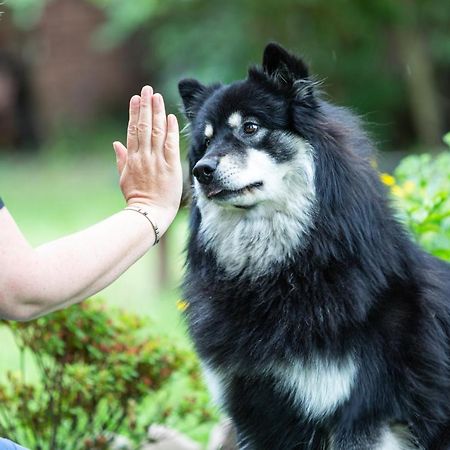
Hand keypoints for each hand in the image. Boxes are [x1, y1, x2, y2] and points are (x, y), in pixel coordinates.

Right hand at [113, 86, 182, 232]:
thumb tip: (115, 143)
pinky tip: (170, 116)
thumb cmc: (137, 199)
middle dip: (145, 106)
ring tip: (157, 96)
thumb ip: (121, 160)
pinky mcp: (170, 166)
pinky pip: (170, 144)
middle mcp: (143, 156)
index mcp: (131, 158)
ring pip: (156, 131)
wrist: (149, 214)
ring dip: (157, 112)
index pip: (133, 130)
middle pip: (144, 126)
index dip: (134, 113)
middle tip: (147, 89)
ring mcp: (157, 160)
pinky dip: (170, 130)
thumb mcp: (124, 179)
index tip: (135, 98)